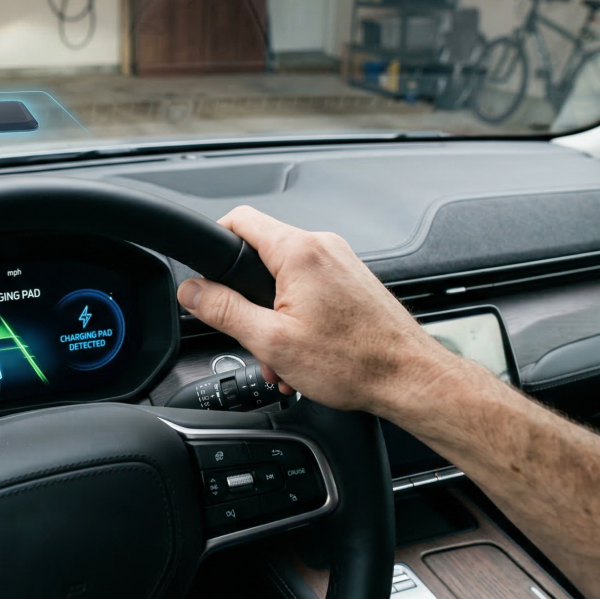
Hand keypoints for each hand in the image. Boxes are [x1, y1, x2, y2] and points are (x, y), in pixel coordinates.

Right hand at [177, 206, 471, 417]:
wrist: (409, 378)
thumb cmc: (355, 362)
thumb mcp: (270, 340)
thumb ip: (223, 310)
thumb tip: (191, 291)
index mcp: (299, 252)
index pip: (239, 219)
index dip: (214, 242)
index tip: (206, 273)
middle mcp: (323, 247)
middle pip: (260, 253)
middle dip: (247, 298)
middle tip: (251, 335)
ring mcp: (341, 262)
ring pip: (284, 276)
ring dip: (273, 315)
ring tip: (282, 356)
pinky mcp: (351, 280)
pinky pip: (309, 287)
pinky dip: (297, 316)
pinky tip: (302, 352)